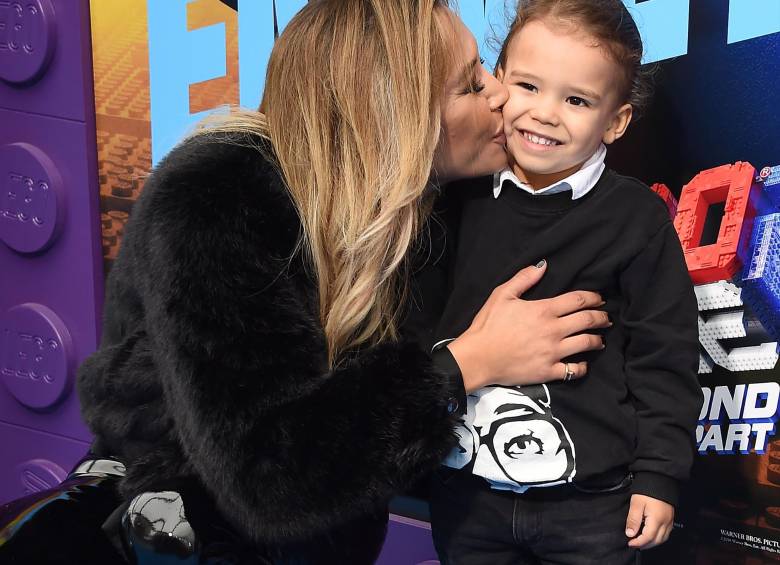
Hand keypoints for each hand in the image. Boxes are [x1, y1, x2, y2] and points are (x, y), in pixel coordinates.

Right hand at [446, 260, 608, 390]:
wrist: (478, 357)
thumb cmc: (487, 325)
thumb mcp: (502, 295)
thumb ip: (523, 279)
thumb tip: (542, 266)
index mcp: (543, 310)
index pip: (578, 300)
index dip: (593, 298)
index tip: (600, 299)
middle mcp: (553, 331)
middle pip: (587, 320)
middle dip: (601, 317)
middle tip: (606, 317)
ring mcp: (553, 352)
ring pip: (586, 344)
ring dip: (597, 340)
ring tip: (600, 339)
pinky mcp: (549, 371)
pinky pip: (574, 371)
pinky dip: (582, 367)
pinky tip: (583, 363)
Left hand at [625, 494, 673, 549]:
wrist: (659, 479)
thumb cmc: (648, 489)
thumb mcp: (636, 504)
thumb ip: (633, 520)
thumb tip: (630, 533)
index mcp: (657, 520)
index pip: (647, 538)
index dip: (638, 543)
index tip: (630, 543)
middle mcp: (665, 522)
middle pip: (656, 541)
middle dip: (645, 545)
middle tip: (635, 545)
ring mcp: (669, 520)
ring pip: (662, 539)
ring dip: (652, 543)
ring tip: (642, 542)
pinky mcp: (670, 518)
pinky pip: (666, 533)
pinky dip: (658, 538)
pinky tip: (651, 535)